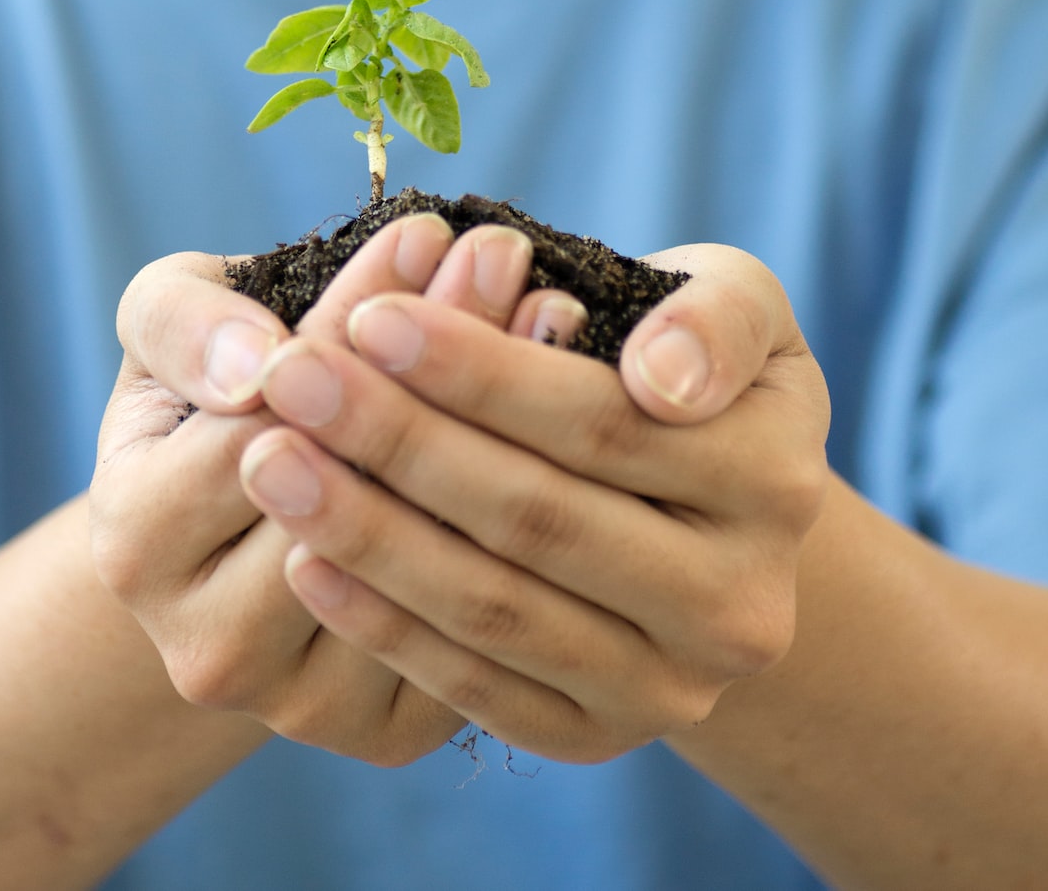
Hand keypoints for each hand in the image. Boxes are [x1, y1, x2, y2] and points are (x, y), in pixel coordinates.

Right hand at [90, 216, 579, 762]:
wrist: (229, 553)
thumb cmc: (205, 413)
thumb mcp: (164, 339)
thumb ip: (188, 324)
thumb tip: (259, 363)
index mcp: (139, 545)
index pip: (264, 424)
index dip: (351, 326)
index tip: (432, 233)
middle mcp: (209, 650)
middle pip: (353, 499)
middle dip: (440, 366)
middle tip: (513, 262)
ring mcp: (301, 708)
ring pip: (429, 566)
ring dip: (503, 434)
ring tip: (558, 320)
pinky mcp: (386, 735)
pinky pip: (476, 629)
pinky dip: (525, 527)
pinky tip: (566, 429)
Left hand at [240, 243, 830, 763]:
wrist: (695, 516)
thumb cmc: (684, 373)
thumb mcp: (732, 308)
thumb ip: (713, 317)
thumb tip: (663, 378)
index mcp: (775, 480)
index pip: (599, 423)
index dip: (477, 371)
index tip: (368, 316)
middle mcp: (740, 607)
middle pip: (537, 518)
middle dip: (399, 442)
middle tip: (291, 377)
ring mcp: (669, 689)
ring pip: (496, 608)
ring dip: (369, 533)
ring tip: (272, 459)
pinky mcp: (595, 739)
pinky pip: (475, 688)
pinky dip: (384, 625)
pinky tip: (304, 559)